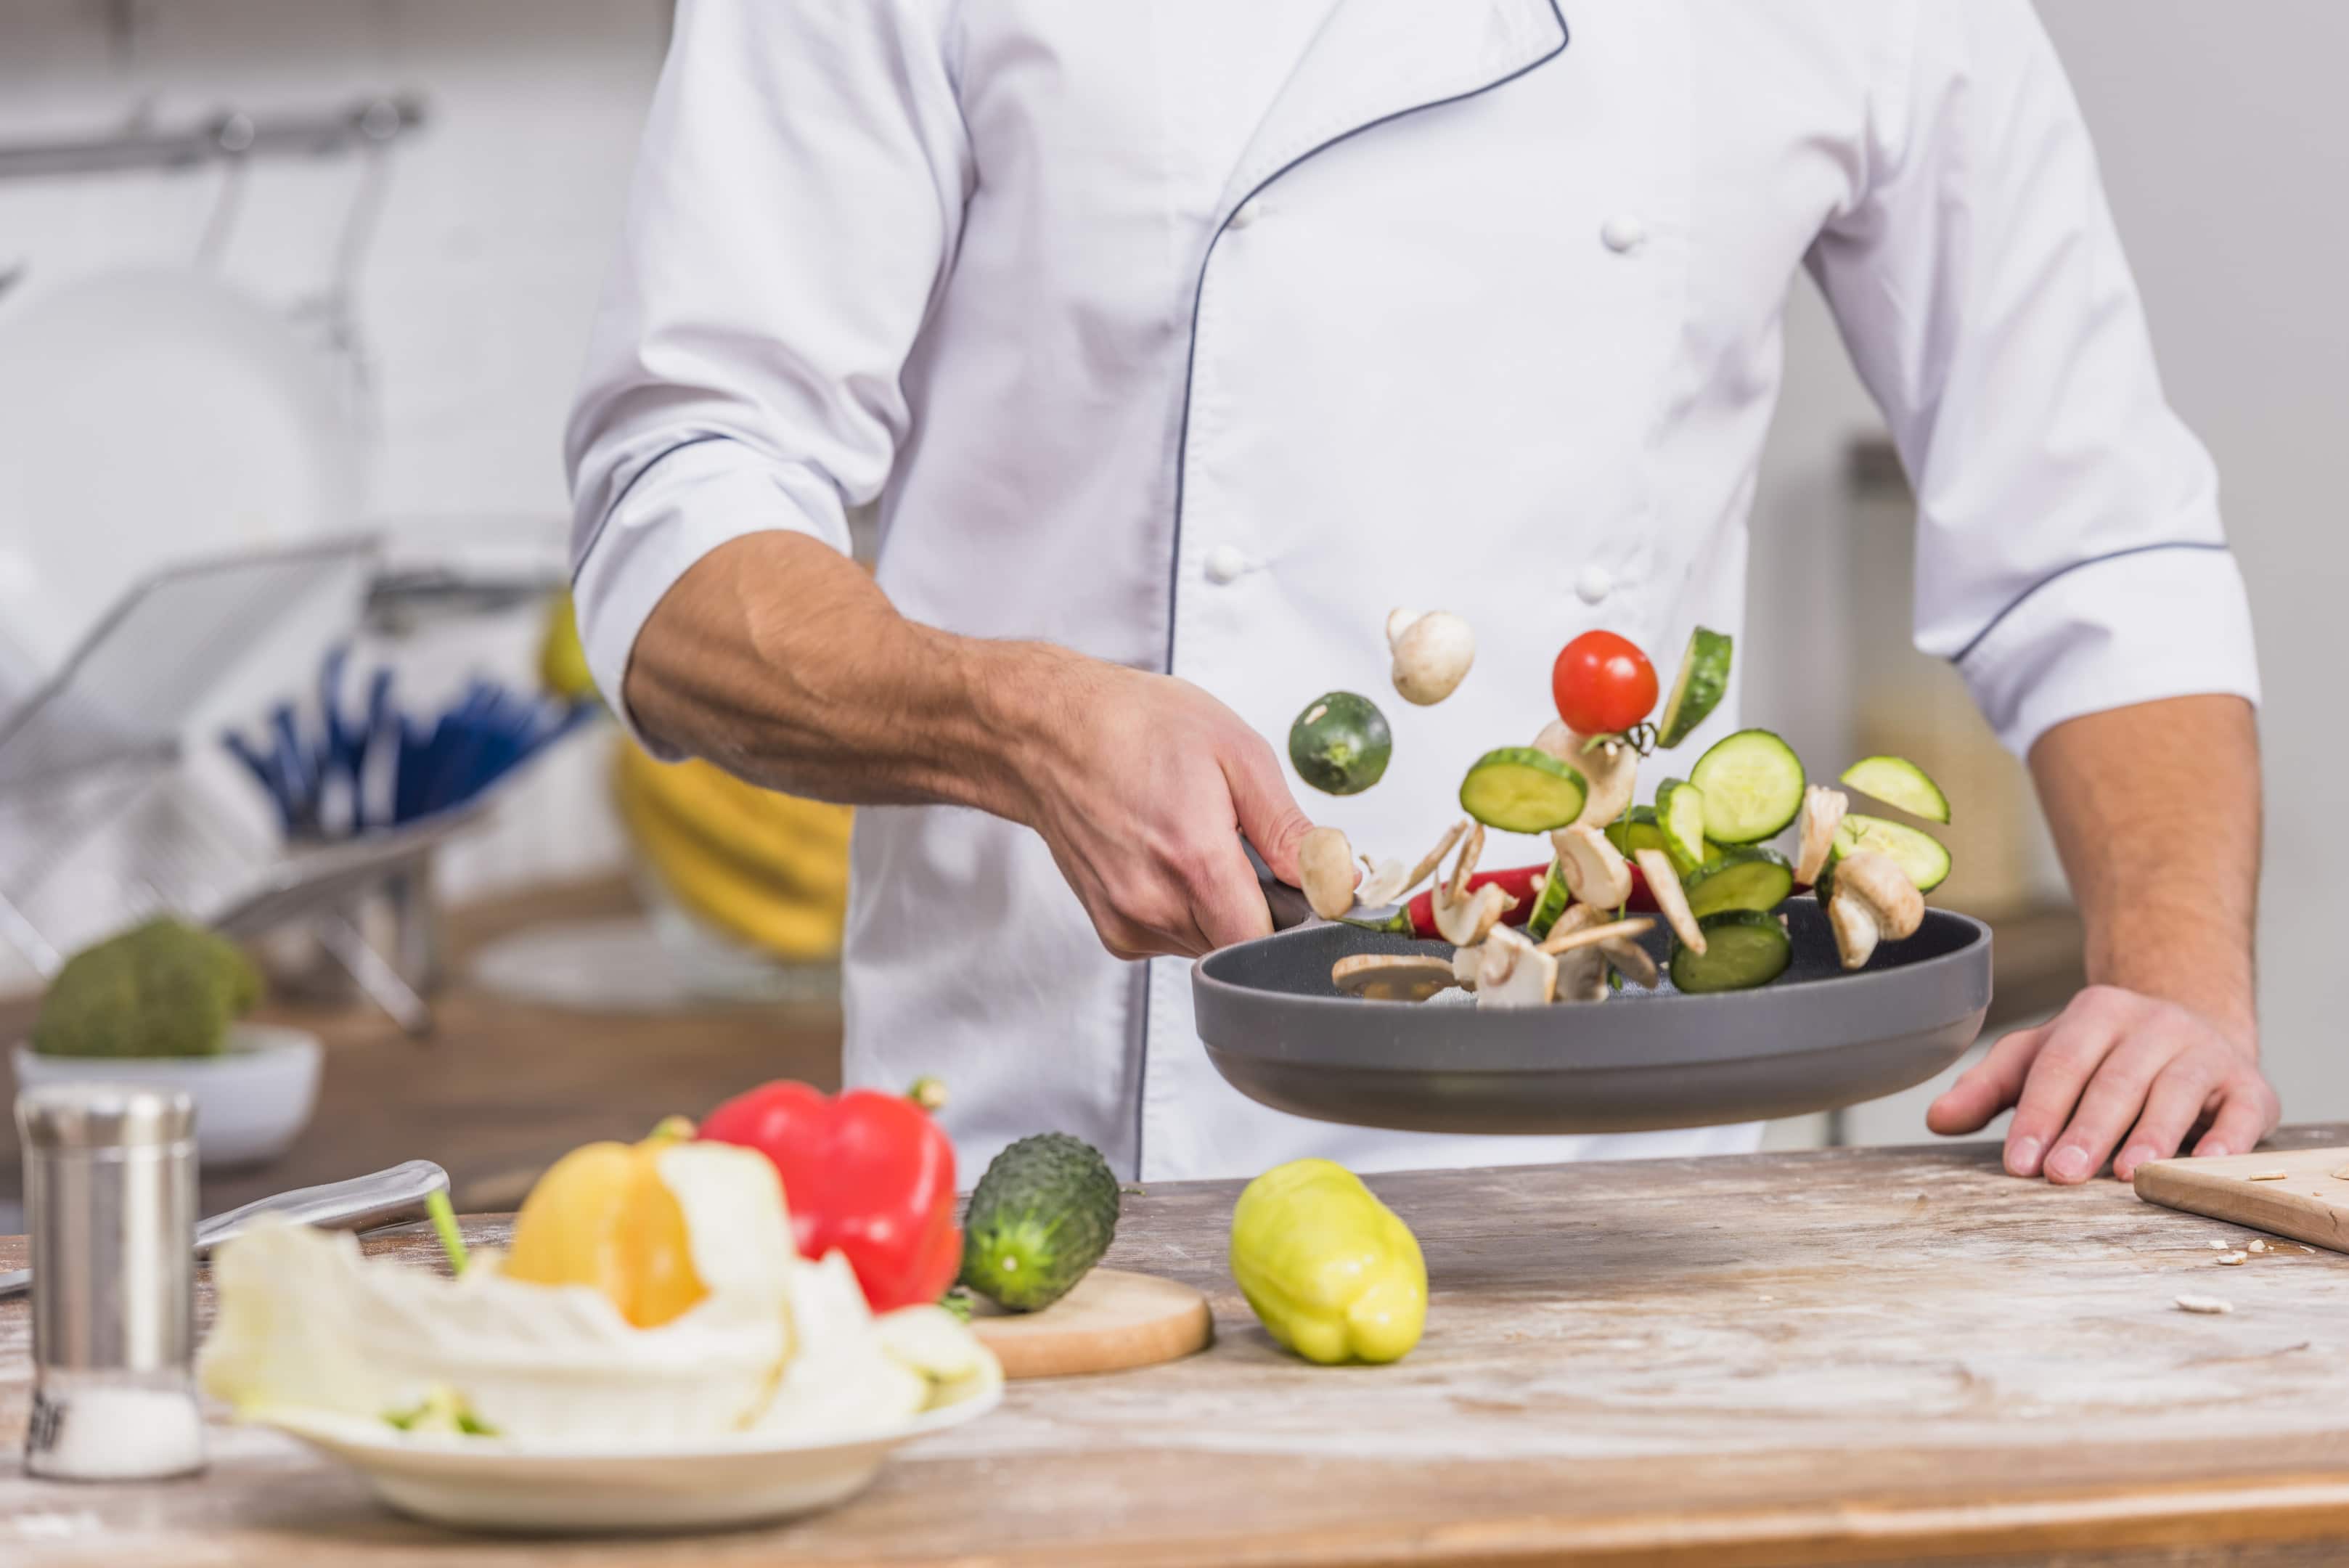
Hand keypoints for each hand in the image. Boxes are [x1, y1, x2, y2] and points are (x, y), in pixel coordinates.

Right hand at [1004, 654, 1314, 959]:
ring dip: (1219, 907)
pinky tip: (1167, 859)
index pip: (1264, 942)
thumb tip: (1334, 877)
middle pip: (1238, 946)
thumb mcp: (1235, 752)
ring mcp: (1128, 923)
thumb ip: (1288, 828)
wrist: (1048, 735)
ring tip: (1195, 843)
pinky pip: (1173, 939)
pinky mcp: (1114, 931)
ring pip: (1207, 945)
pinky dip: (1185, 909)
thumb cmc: (1134, 728)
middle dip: (1256, 907)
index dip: (1292, 922)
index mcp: (1194, 860)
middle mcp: (1155, 904)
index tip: (1296, 889)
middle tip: (1240, 848)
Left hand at [1925, 984, 2277, 1182]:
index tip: (2018, 1163)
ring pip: (2175, 1093)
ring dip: (2151, 1136)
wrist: (2193, 1028)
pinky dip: (2226, 1140)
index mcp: (2095, 1013)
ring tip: (2127, 1175)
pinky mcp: (2250, 1085)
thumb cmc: (2102, 1057)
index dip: (2038, 1115)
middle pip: (2114, 1081)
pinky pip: (2242, 1112)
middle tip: (2061, 1176)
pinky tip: (2206, 1166)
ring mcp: (2205, 1052)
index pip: (2059, 1066)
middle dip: (2086, 1131)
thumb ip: (1989, 1087)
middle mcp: (2153, 1025)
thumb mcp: (2043, 1058)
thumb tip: (1935, 1118)